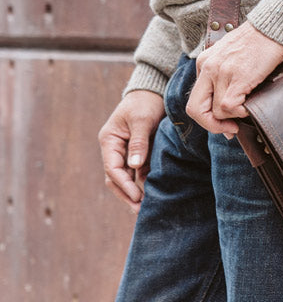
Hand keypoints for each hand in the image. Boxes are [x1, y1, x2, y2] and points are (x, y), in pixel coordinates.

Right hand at [98, 90, 165, 210]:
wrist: (154, 91)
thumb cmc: (146, 103)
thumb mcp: (142, 120)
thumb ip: (138, 142)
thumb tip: (134, 166)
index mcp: (109, 140)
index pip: (112, 168)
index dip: (124, 185)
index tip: (136, 197)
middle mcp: (115, 148)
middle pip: (116, 178)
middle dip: (127, 194)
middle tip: (140, 210)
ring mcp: (126, 151)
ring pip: (127, 177)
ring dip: (134, 192)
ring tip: (145, 207)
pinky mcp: (139, 152)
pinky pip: (138, 172)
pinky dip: (143, 183)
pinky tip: (152, 194)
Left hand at [186, 23, 282, 134]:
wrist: (273, 26)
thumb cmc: (260, 42)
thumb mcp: (234, 57)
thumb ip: (226, 78)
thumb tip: (229, 110)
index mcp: (204, 63)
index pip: (196, 99)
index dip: (208, 117)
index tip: (225, 123)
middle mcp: (208, 67)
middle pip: (195, 109)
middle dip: (211, 125)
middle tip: (229, 129)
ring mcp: (221, 72)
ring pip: (216, 110)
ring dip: (232, 117)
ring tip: (246, 112)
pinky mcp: (237, 77)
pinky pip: (229, 106)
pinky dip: (240, 112)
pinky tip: (250, 106)